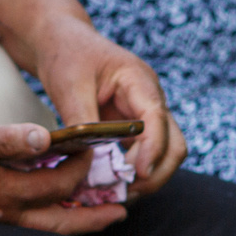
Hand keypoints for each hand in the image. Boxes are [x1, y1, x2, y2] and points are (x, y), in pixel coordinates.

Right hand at [0, 121, 125, 233]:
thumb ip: (6, 138)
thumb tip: (46, 138)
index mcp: (6, 192)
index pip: (58, 182)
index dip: (80, 166)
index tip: (93, 150)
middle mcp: (7, 215)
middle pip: (63, 220)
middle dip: (94, 214)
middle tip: (121, 209)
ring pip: (49, 229)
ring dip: (78, 223)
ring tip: (102, 217)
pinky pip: (33, 227)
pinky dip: (53, 221)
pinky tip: (58, 212)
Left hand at [28, 22, 186, 194]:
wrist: (62, 42)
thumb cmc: (66, 55)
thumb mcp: (68, 84)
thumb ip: (81, 119)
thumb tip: (91, 158)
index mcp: (138, 80)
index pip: (157, 117)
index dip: (152, 148)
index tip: (138, 173)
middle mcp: (150, 98)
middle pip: (174, 143)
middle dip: (156, 171)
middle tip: (126, 192)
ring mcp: (145, 114)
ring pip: (165, 153)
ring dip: (148, 176)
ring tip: (119, 193)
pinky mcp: (134, 127)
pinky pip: (145, 154)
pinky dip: (135, 172)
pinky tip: (115, 185)